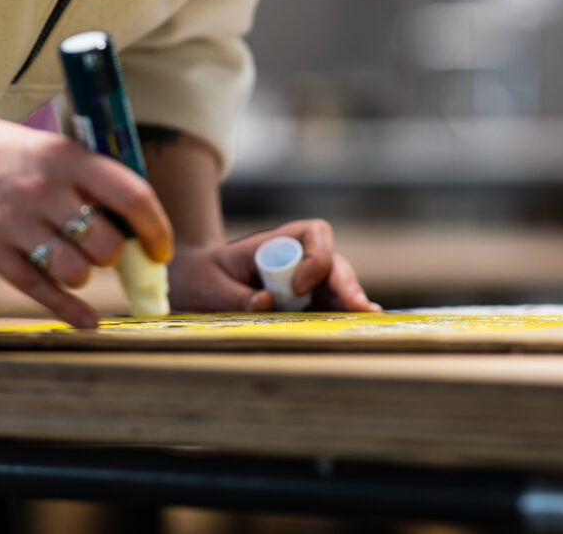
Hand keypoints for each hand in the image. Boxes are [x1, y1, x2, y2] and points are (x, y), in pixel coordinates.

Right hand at [0, 110, 171, 330]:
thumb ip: (91, 181)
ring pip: (75, 272)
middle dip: (113, 257)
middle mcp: (43, 189)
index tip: (160, 250)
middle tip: (103, 252)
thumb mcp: (52, 150)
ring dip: (83, 277)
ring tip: (71, 263)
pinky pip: (38, 289)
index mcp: (68, 158)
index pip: (132, 196)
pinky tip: (88, 322)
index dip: (156, 229)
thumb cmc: (7, 155)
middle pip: (106, 243)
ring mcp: (13, 221)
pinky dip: (69, 311)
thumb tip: (139, 227)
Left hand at [167, 219, 378, 313]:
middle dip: (346, 284)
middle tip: (357, 308)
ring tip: (367, 318)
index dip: (314, 258)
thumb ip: (235, 296)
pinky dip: (341, 317)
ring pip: (337, 287)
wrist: (196, 284)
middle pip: (333, 264)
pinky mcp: (304, 305)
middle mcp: (297, 258)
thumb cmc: (202, 276)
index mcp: (276, 242)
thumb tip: (265, 303)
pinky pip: (328, 308)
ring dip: (350, 302)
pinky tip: (356, 328)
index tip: (299, 287)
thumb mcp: (208, 285)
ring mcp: (304, 283)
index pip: (313, 235)